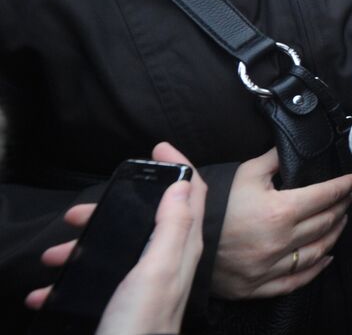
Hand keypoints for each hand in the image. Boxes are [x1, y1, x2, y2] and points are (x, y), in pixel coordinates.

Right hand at [25, 143, 205, 334]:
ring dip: (83, 248)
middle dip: (111, 210)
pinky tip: (48, 291)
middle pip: (147, 219)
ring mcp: (147, 282)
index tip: (158, 147)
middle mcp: (169, 261)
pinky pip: (98, 282)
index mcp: (183, 247)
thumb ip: (172, 225)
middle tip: (78, 212)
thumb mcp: (158, 268)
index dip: (178, 166)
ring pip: (117, 249)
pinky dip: (71, 283)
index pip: (191, 195)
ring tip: (54, 254)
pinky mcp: (126, 303)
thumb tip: (181, 183)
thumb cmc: (141, 325)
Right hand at [211, 148, 351, 298]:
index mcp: (281, 211)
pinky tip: (326, 258)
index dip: (344, 186)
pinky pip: (297, 280)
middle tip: (348, 198)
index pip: (325, 196)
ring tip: (340, 221)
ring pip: (318, 251)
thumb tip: (290, 144)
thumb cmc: (214, 205)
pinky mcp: (260, 285)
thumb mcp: (244, 173)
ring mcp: (272, 266)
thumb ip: (273, 158)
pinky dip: (317, 269)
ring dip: (334, 234)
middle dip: (342, 207)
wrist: (180, 243)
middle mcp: (281, 241)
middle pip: (325, 222)